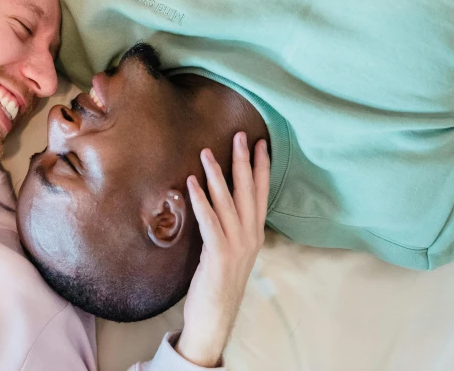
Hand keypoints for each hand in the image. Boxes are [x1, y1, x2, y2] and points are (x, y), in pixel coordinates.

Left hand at [176, 132, 269, 366]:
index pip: (261, 193)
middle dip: (244, 161)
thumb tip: (219, 199)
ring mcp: (237, 245)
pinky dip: (201, 201)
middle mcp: (251, 236)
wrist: (215, 316)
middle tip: (240, 135)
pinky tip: (192, 184)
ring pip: (228, 202)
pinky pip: (210, 222)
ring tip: (207, 152)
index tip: (260, 143)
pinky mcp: (218, 255)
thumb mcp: (231, 249)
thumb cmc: (219, 281)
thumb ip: (230, 225)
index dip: (261, 167)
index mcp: (255, 233)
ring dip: (218, 175)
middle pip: (249, 191)